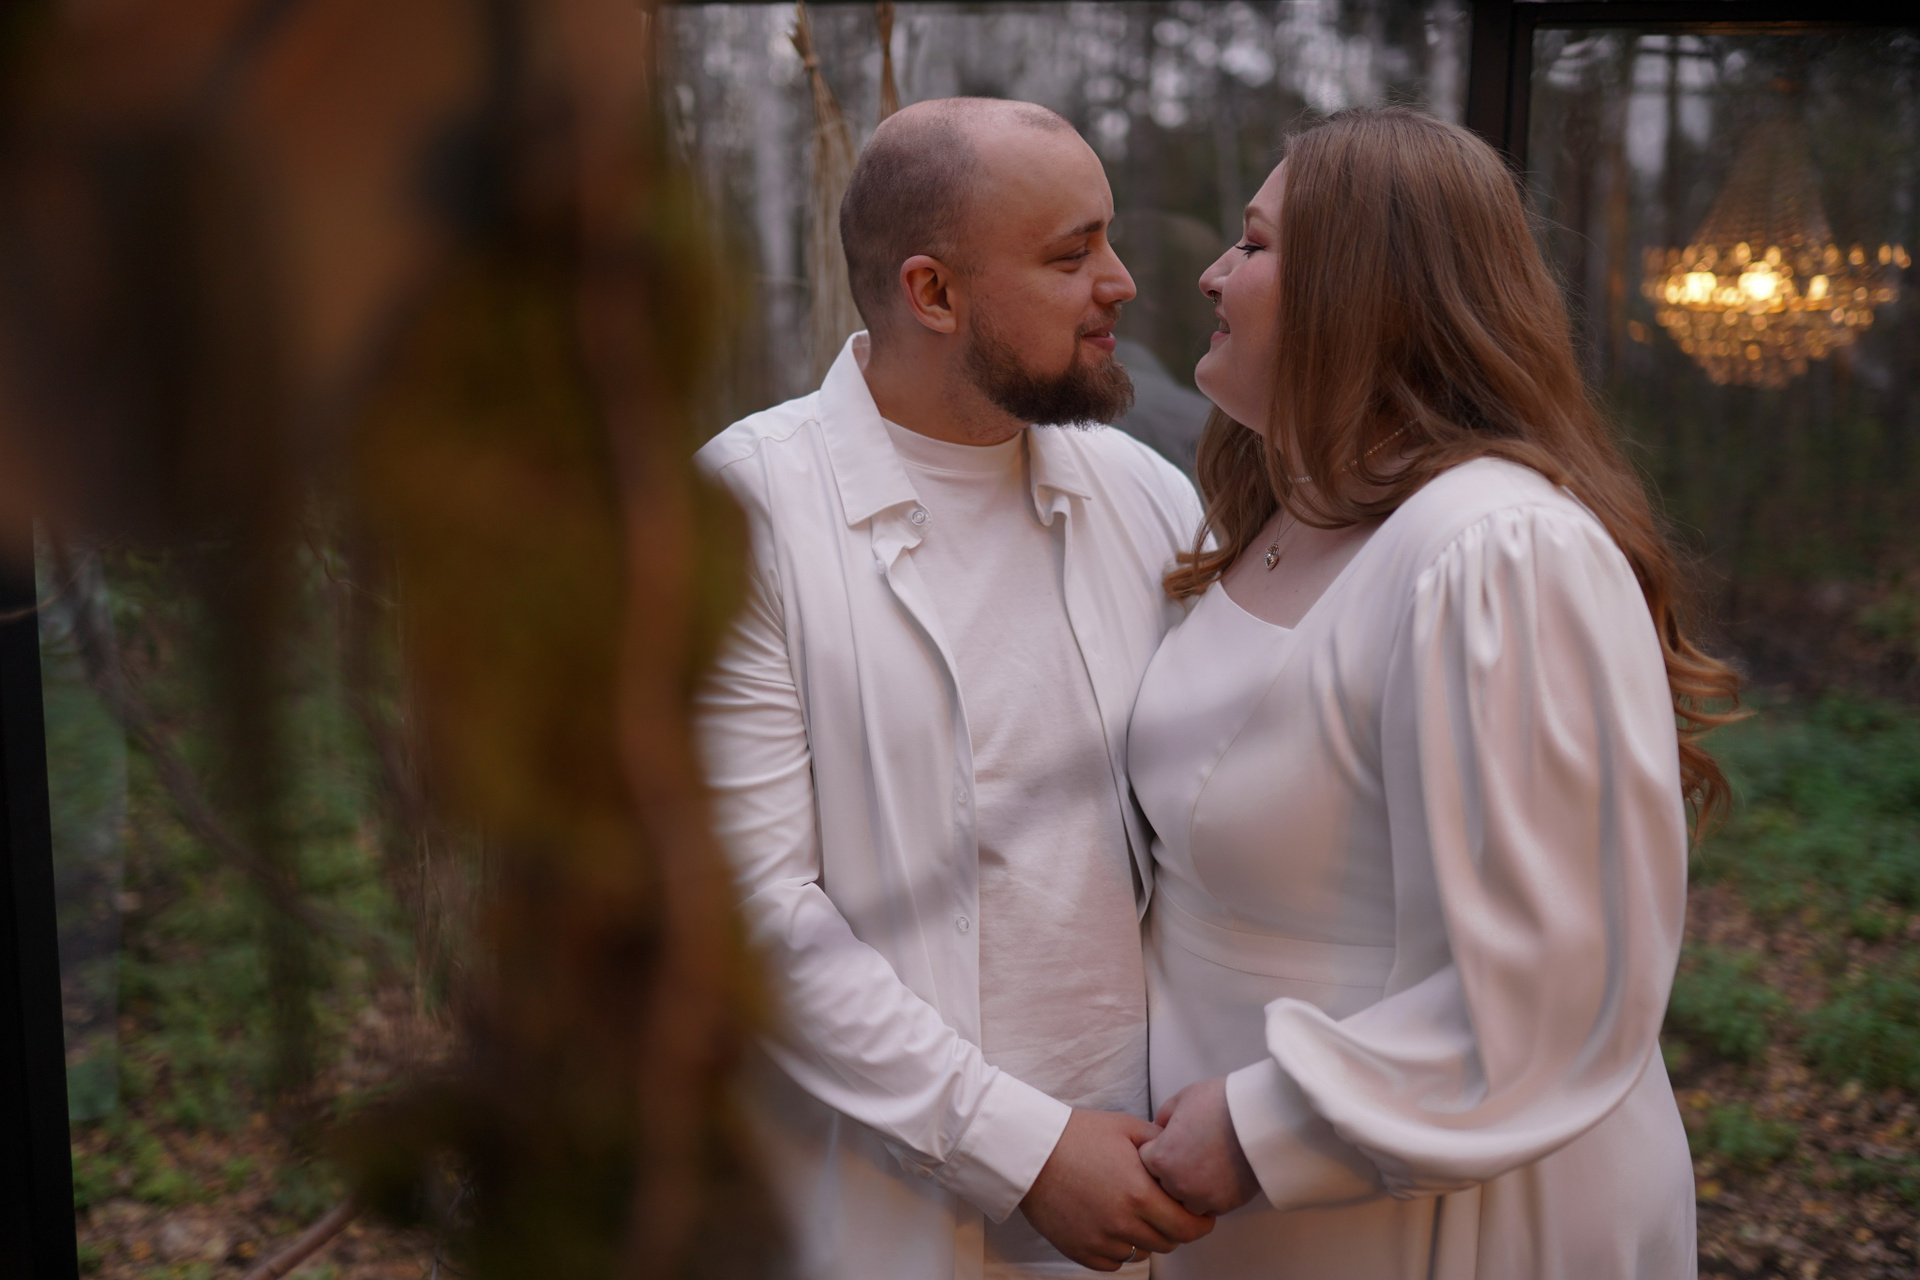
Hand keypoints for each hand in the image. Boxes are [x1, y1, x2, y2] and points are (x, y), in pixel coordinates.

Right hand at [1019, 1108, 1215, 1269]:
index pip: (1188, 1227)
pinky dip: (1119, 1248)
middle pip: (1168, 1243)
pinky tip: (1113, 1225)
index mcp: (1139, 1194)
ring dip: (1146, 1238)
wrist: (1029, 1152)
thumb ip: (1160, 1142)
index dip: (1200, 1222)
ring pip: (1141, 1254)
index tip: (1200, 1215)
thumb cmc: (1076, 1135)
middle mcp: (1123, 1223)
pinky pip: (1113, 1263)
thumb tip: (1183, 1153)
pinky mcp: (1080, 1250)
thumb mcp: (1125, 1127)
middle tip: (1168, 1210)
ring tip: (1136, 1214)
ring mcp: (1100, 1240)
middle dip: (1175, 1228)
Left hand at [1138, 1078, 1260, 1215]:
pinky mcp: (1223, 1206)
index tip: (1170, 1142)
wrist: (1260, 1119)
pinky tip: (1220, 1175)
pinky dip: (1211, 1195)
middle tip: (1189, 1153)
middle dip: (1170, 1171)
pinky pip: (1208, 1207)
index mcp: (1161, 1158)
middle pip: (1161, 1185)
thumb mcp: (1182, 1099)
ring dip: (1189, 1188)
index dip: (1156, 1150)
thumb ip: (1163, 1118)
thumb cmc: (1220, 1104)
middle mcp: (1176, 1184)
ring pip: (1183, 1202)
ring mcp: (1200, 1198)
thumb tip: (1158, 1129)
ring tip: (1205, 1166)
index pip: (1144, 1162)